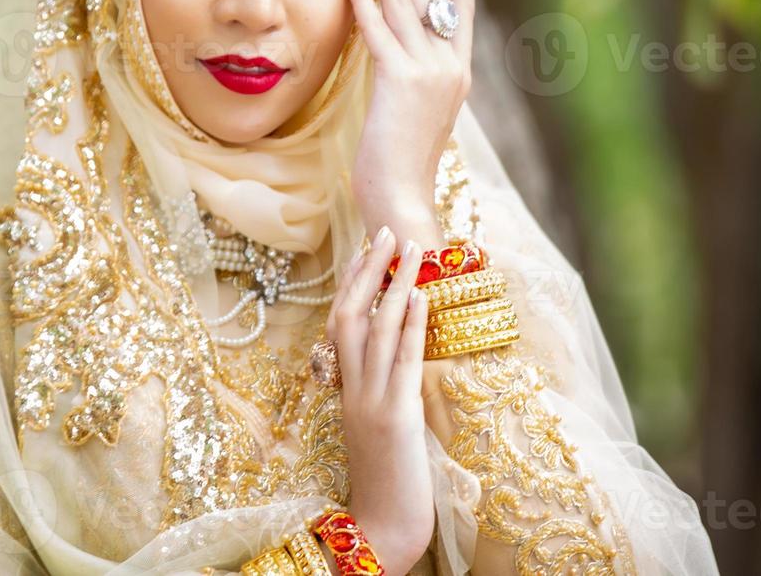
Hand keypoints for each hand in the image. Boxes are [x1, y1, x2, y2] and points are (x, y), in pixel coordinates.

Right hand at [325, 224, 434, 575]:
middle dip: (367, 270)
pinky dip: (409, 324)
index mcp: (345, 393)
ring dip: (395, 284)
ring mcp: (370, 401)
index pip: (341, 326)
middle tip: (384, 231)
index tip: (364, 252)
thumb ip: (384, 397)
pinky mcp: (395, 416)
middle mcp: (351, 390)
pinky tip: (420, 296)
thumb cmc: (386, 487)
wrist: (380, 529)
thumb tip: (403, 367)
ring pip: (375, 329)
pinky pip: (400, 360)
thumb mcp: (379, 433)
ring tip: (412, 250)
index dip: (351, 285)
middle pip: (349, 314)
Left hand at [344, 0, 477, 237]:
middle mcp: (449, 67)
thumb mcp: (416, 119)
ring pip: (405, 5)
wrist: (403, 198)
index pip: (462, 11)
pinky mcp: (399, 80)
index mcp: (458, 75)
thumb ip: (413, 85)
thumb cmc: (402, 170)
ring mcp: (427, 72)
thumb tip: (397, 63)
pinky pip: (377, 30)